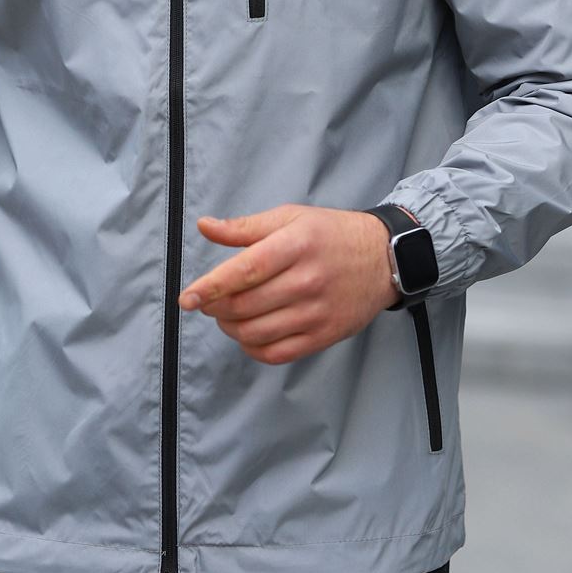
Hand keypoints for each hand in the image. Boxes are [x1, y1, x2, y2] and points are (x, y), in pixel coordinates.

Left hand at [178, 205, 397, 363]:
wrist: (384, 259)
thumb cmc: (330, 234)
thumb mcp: (290, 218)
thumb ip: (245, 228)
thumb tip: (205, 227)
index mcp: (295, 245)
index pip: (245, 270)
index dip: (211, 286)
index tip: (187, 298)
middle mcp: (307, 280)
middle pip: (245, 305)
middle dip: (216, 308)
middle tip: (208, 302)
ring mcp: (317, 312)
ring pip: (256, 332)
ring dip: (230, 329)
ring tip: (227, 317)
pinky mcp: (324, 335)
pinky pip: (277, 353)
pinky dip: (252, 348)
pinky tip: (248, 335)